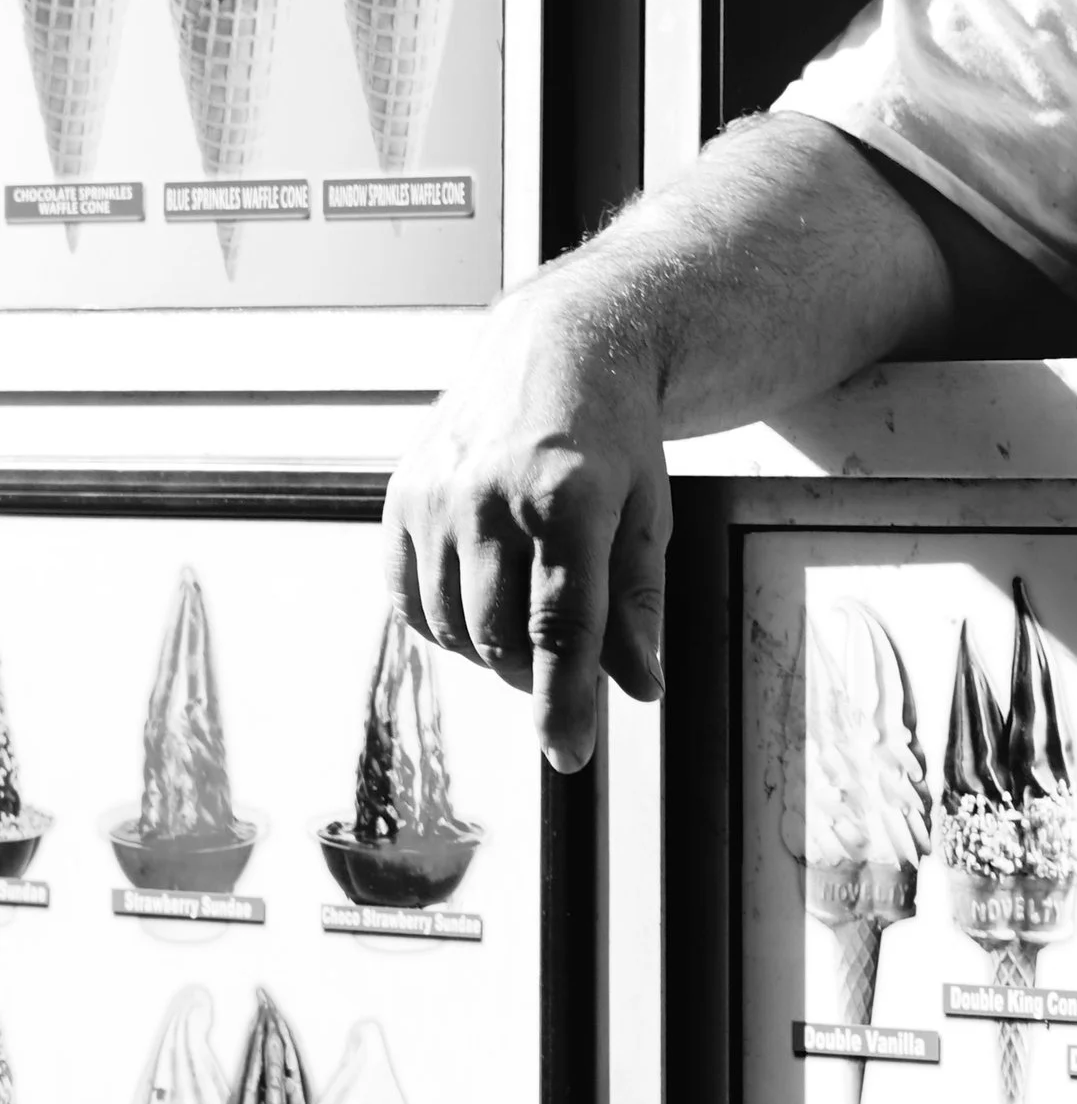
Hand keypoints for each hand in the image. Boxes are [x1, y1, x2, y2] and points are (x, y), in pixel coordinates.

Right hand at [382, 273, 670, 773]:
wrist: (559, 349)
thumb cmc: (614, 440)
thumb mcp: (649, 515)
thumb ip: (638, 604)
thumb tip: (637, 688)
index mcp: (568, 495)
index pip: (562, 626)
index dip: (565, 700)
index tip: (569, 754)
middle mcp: (491, 493)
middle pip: (502, 637)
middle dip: (536, 675)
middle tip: (565, 664)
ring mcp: (437, 493)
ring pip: (453, 629)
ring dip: (493, 651)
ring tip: (529, 615)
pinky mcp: (401, 496)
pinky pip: (409, 603)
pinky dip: (445, 626)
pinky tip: (480, 600)